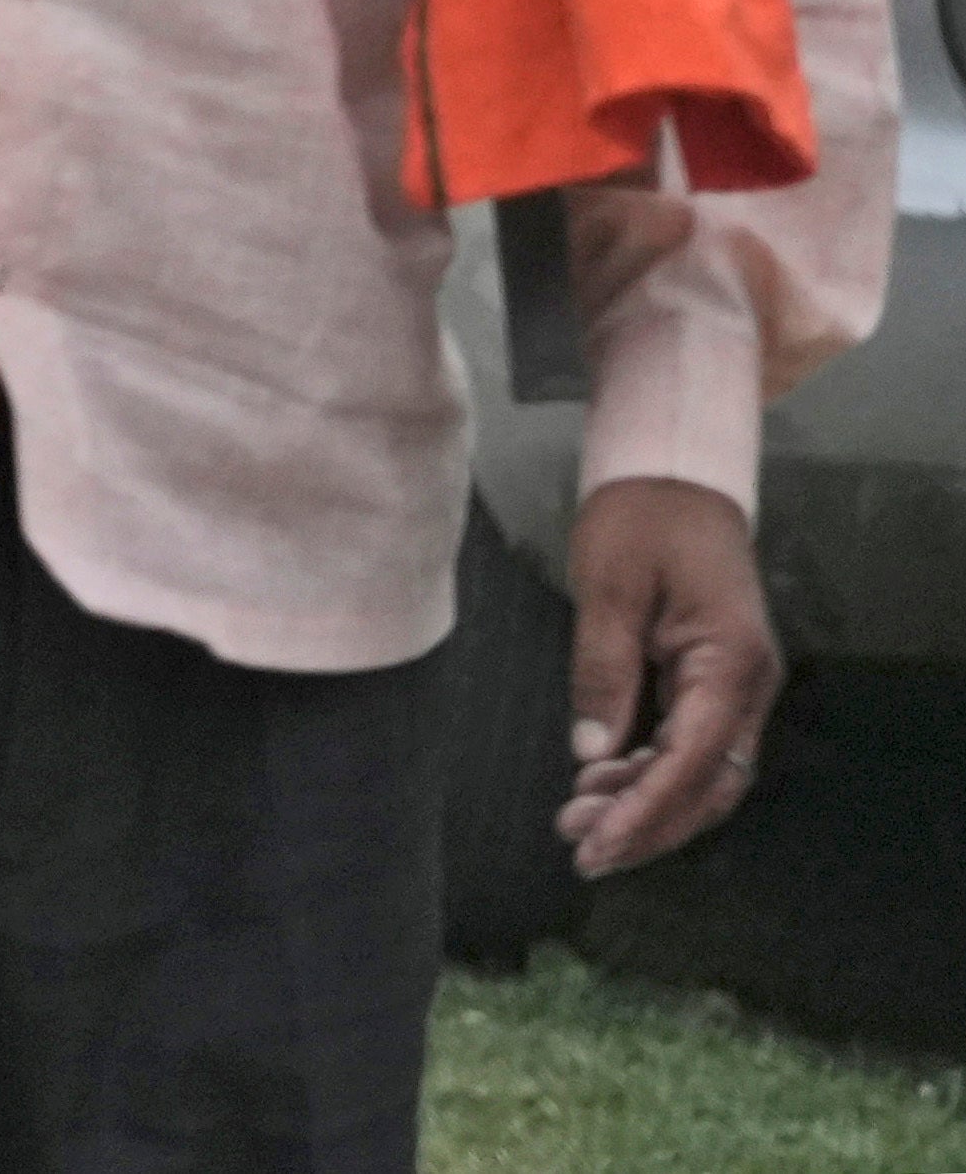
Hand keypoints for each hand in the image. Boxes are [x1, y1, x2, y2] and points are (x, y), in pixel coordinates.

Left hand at [558, 477, 781, 878]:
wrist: (673, 475)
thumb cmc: (640, 518)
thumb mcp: (609, 586)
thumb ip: (603, 669)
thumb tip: (592, 753)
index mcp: (731, 662)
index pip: (693, 762)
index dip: (645, 812)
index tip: (597, 845)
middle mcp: (747, 685)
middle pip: (707, 785)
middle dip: (648, 824)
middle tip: (582, 850)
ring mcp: (735, 686)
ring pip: (700, 773)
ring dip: (644, 804)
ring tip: (577, 821)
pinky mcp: (713, 681)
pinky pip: (689, 746)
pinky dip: (647, 772)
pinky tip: (599, 784)